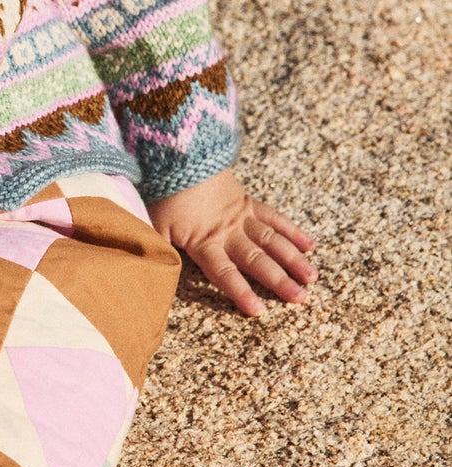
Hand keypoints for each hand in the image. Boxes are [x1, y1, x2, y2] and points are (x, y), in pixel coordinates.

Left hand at [146, 169, 316, 319]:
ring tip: (312, 278)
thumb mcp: (154, 226)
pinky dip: (292, 231)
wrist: (177, 156)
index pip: (225, 272)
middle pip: (256, 260)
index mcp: (204, 242)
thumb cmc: (163, 195)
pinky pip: (274, 217)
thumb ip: (161, 250)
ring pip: (272, 241)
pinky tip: (310, 245)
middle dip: (279, 281)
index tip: (259, 311)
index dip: (241, 291)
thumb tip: (158, 274)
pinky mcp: (248, 202)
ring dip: (293, 259)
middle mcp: (228, 232)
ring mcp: (242, 217)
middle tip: (301, 299)